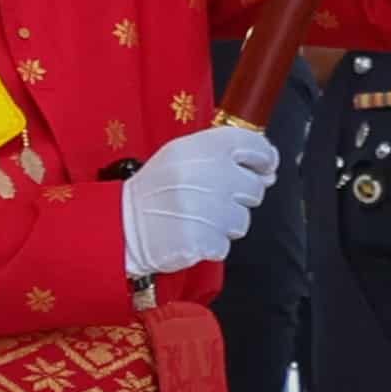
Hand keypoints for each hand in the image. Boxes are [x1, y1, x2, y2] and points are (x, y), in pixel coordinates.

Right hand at [125, 125, 280, 279]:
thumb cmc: (156, 190)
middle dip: (238, 198)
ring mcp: (207, 208)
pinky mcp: (202, 240)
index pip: (254, 145)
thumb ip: (225, 156)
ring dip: (224, 224)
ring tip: (195, 218)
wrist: (120, 224)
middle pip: (255, 188)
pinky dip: (210, 245)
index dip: (264, 159)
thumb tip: (269, 171)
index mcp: (203, 147)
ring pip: (242, 221)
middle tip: (210, 199)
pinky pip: (224, 245)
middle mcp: (209, 173)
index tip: (263, 168)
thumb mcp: (182, 156)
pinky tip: (189, 234)